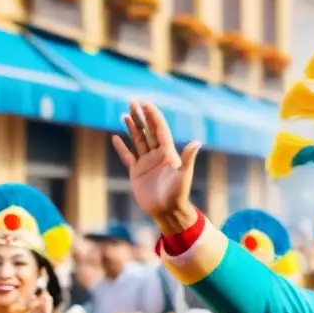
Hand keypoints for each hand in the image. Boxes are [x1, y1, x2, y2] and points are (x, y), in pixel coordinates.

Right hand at [111, 100, 200, 233]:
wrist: (168, 212)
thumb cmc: (178, 194)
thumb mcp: (183, 175)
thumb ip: (187, 158)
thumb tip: (197, 143)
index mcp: (168, 153)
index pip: (159, 130)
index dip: (153, 116)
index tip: (146, 103)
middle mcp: (157, 155)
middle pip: (148, 131)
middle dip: (141, 116)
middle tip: (133, 101)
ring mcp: (146, 163)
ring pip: (138, 141)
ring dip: (132, 128)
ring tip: (126, 114)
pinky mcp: (137, 173)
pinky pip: (128, 157)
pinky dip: (122, 148)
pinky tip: (116, 137)